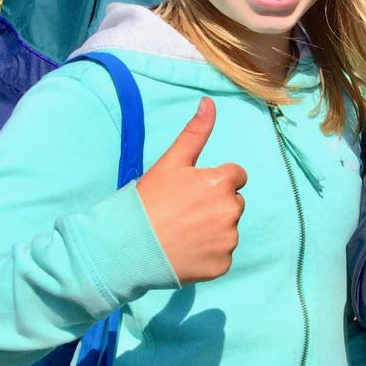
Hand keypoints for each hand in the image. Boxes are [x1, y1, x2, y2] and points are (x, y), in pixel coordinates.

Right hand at [136, 97, 246, 283]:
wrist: (128, 246)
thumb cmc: (148, 201)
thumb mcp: (171, 162)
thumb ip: (195, 132)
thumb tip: (210, 101)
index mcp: (221, 182)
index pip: (236, 176)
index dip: (214, 181)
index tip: (192, 190)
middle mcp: (231, 210)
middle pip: (234, 202)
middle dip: (215, 204)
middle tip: (183, 212)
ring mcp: (229, 239)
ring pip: (229, 228)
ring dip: (213, 229)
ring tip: (182, 231)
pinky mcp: (224, 263)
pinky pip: (223, 254)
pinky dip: (209, 253)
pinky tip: (186, 250)